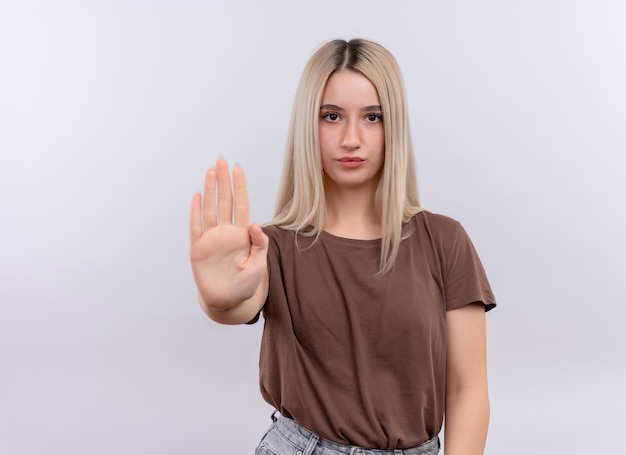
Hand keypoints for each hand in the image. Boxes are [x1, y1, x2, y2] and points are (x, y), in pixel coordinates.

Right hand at [189, 158, 267, 312]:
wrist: (228, 302)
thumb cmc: (247, 285)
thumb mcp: (259, 266)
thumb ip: (259, 245)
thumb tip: (256, 224)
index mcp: (242, 235)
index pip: (241, 205)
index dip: (240, 186)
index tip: (239, 168)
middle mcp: (226, 232)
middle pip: (224, 201)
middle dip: (224, 181)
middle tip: (222, 160)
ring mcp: (211, 239)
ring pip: (210, 209)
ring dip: (210, 190)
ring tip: (211, 171)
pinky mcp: (198, 249)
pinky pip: (195, 226)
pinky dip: (195, 211)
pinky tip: (197, 195)